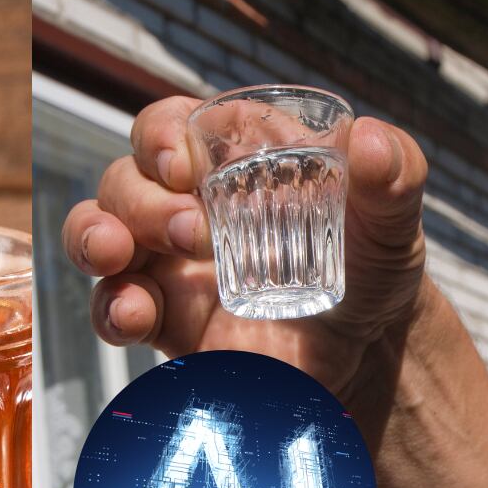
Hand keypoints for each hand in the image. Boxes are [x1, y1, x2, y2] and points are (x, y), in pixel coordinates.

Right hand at [62, 95, 428, 446]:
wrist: (361, 360)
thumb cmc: (369, 272)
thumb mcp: (391, 224)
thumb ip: (393, 179)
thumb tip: (370, 140)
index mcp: (227, 164)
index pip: (169, 127)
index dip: (160, 136)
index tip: (183, 167)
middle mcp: (185, 206)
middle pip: (124, 179)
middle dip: (141, 200)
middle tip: (192, 232)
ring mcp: (166, 265)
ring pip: (96, 232)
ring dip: (94, 237)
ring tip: (118, 257)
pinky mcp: (161, 321)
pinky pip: (110, 307)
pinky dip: (111, 307)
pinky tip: (135, 316)